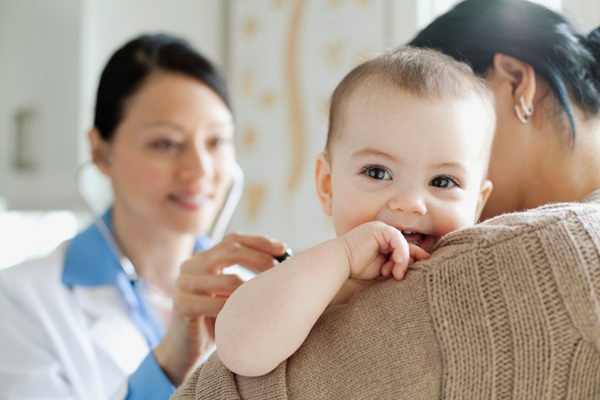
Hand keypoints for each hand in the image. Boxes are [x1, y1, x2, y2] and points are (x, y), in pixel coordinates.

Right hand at [153, 232, 286, 385]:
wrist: (185, 350)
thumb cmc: (215, 319)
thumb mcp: (230, 292)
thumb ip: (244, 274)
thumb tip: (282, 259)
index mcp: (203, 258)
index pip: (233, 240)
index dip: (259, 242)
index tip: (282, 249)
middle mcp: (191, 265)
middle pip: (230, 251)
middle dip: (259, 259)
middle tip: (278, 271)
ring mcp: (184, 284)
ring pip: (228, 279)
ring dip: (250, 290)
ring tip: (264, 299)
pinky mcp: (183, 305)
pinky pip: (218, 304)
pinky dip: (235, 309)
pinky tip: (244, 317)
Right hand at [341, 221, 429, 281]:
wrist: (339, 263)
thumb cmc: (356, 268)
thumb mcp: (382, 268)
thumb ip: (396, 265)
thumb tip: (415, 263)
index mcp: (383, 243)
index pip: (404, 249)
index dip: (413, 259)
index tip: (422, 269)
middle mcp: (383, 234)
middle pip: (405, 246)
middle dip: (406, 263)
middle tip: (400, 276)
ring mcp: (381, 230)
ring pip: (402, 244)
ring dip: (402, 261)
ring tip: (396, 274)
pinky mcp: (379, 229)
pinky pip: (397, 238)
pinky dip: (400, 251)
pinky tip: (397, 262)